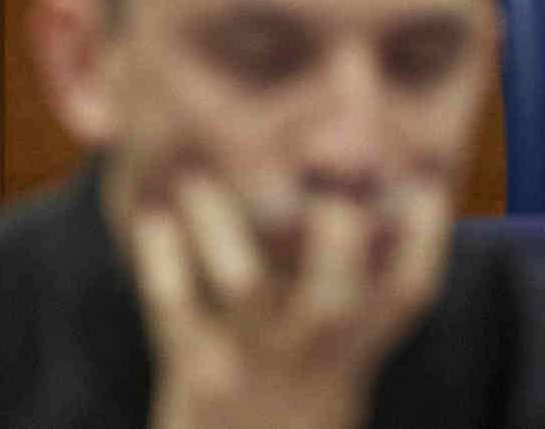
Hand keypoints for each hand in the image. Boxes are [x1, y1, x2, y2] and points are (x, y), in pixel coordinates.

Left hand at [129, 173, 447, 428]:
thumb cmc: (282, 419)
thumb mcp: (331, 379)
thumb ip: (337, 319)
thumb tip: (330, 222)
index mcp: (353, 359)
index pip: (409, 292)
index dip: (422, 235)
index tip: (414, 181)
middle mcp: (309, 362)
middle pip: (337, 293)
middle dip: (330, 225)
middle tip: (299, 170)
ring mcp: (248, 368)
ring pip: (243, 284)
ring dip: (220, 223)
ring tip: (197, 179)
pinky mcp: (191, 373)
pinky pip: (172, 304)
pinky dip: (159, 255)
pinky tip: (151, 221)